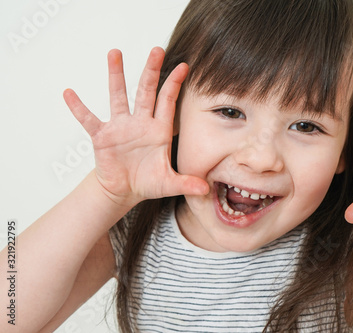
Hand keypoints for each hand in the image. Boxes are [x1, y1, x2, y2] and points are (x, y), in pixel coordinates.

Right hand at [63, 47, 208, 205]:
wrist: (124, 190)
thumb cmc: (147, 182)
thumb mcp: (168, 183)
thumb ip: (186, 183)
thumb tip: (204, 190)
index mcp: (159, 130)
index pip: (168, 102)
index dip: (175, 84)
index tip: (184, 66)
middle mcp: (140, 123)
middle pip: (146, 91)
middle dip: (151, 71)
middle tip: (156, 50)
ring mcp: (120, 127)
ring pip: (118, 96)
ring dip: (116, 76)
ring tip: (115, 53)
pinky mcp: (102, 136)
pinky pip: (89, 120)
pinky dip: (79, 108)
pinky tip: (69, 93)